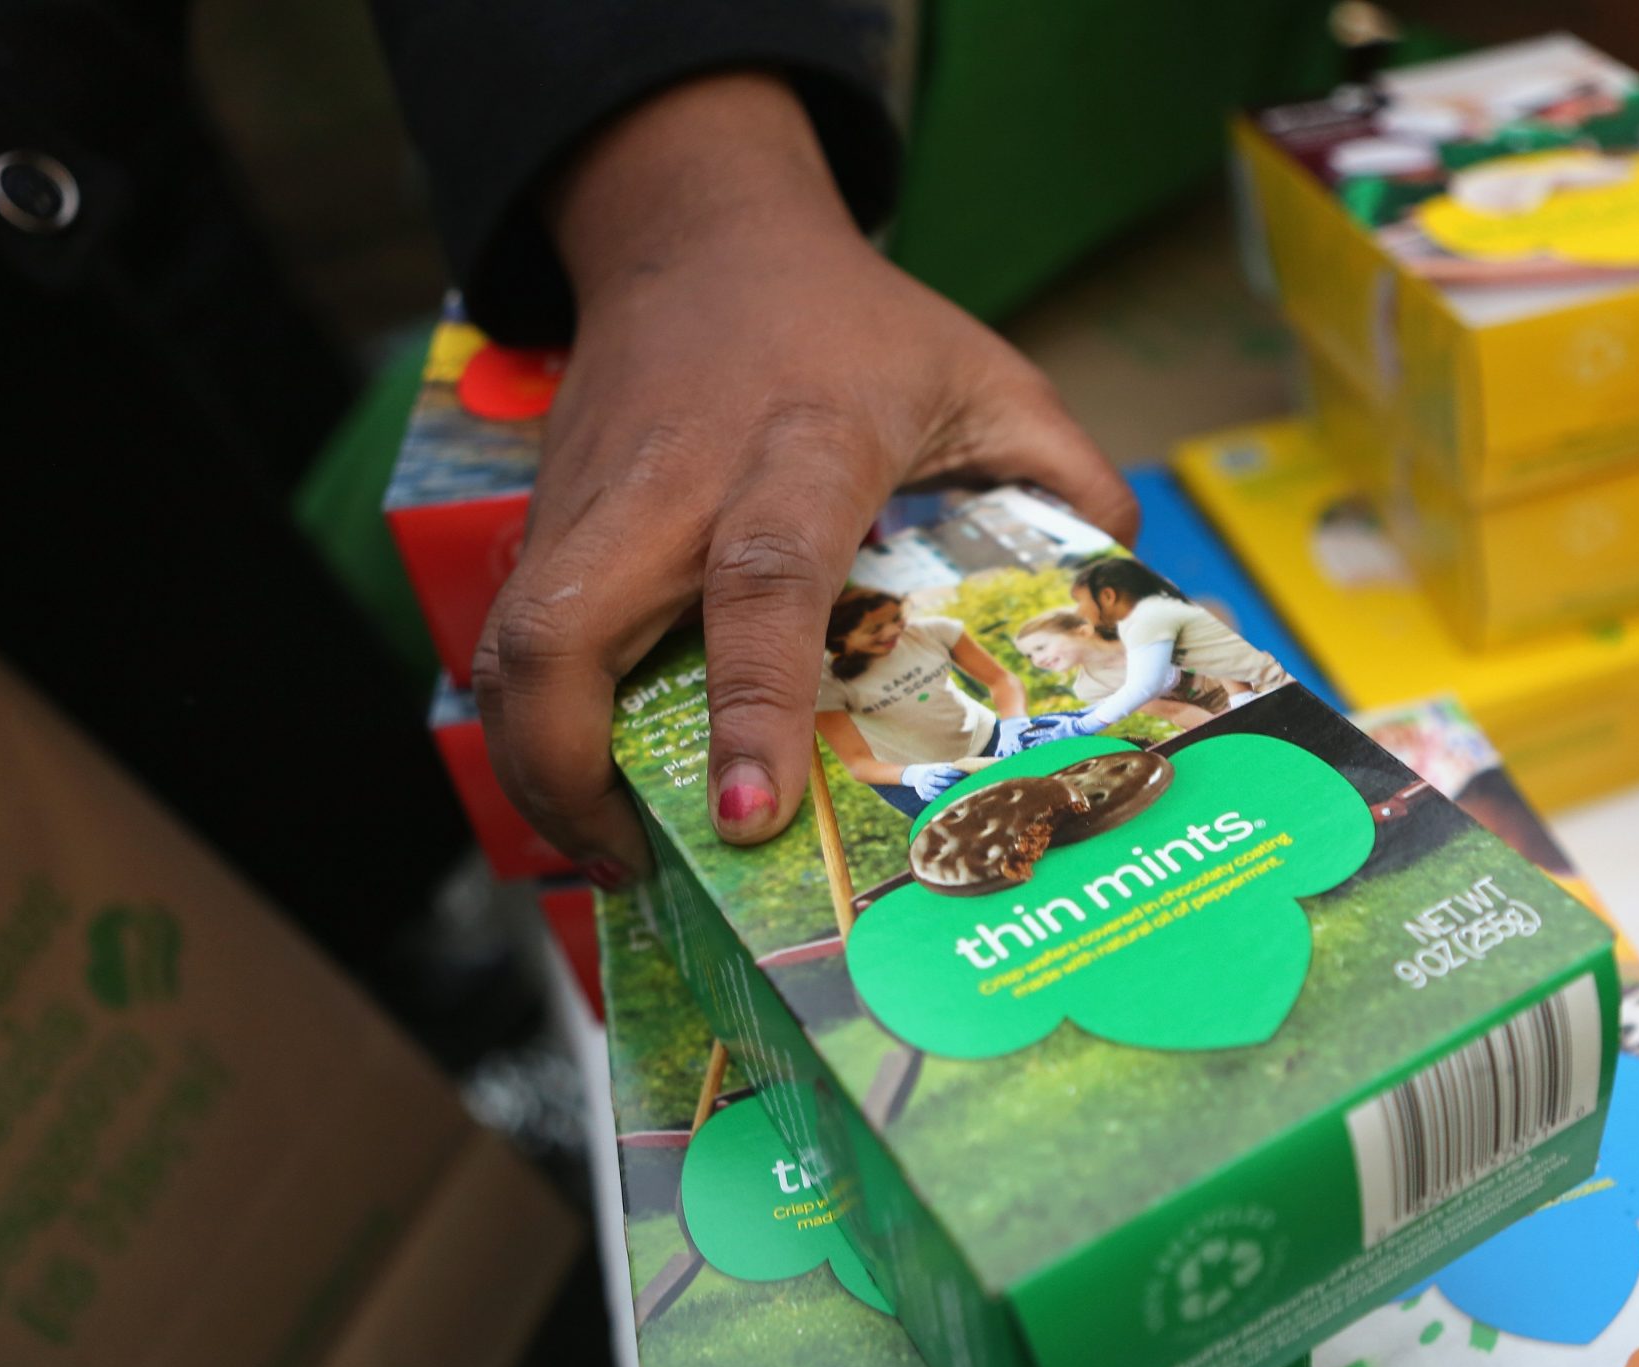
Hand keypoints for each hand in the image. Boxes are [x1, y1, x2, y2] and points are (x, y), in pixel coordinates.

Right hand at [471, 73, 1135, 884]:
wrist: (701, 230)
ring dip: (538, 770)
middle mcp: (674, 481)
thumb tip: (1128, 593)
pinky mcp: (545, 517)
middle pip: (561, 633)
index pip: (762, 578)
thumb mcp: (982, 376)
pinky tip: (594, 785)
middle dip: (568, 771)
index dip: (751, 706)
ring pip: (510, 649)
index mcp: (803, 447)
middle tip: (637, 863)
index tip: (748, 816)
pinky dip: (536, 725)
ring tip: (615, 850)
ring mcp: (590, 501)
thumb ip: (1061, 475)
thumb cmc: (853, 322)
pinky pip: (513, 638)